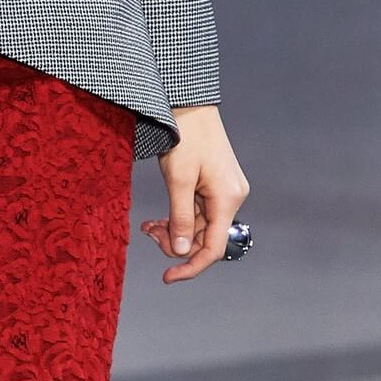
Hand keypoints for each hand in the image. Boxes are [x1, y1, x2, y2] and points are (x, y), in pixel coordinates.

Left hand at [141, 105, 247, 282]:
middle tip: (149, 234)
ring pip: (199, 227)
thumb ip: (180, 218)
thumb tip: (181, 251)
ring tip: (148, 226)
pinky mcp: (215, 185)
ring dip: (174, 230)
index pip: (214, 248)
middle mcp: (231, 198)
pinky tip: (158, 219)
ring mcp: (225, 191)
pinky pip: (198, 212)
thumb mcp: (178, 180)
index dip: (191, 267)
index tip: (167, 277)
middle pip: (205, 239)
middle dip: (176, 243)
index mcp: (228, 199)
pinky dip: (178, 217)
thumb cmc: (185, 136)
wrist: (189, 104)